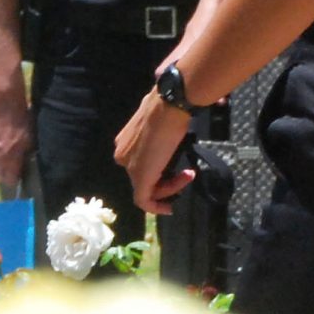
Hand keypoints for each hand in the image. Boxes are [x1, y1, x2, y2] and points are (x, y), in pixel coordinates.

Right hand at [0, 81, 32, 189]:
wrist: (4, 105)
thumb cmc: (21, 121)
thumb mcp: (29, 140)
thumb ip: (23, 155)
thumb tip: (21, 166)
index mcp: (9, 157)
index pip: (9, 179)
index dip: (14, 179)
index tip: (17, 178)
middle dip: (4, 172)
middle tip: (10, 167)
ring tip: (2, 156)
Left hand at [112, 93, 196, 215]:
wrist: (171, 105)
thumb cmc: (171, 108)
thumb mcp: (163, 120)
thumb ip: (161, 129)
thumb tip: (171, 122)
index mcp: (125, 142)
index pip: (140, 162)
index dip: (160, 169)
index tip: (178, 168)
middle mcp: (122, 155)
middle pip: (143, 176)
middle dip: (166, 181)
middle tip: (188, 175)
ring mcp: (130, 166)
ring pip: (146, 188)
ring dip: (170, 188)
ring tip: (190, 175)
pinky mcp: (140, 177)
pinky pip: (144, 200)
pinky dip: (156, 206)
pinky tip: (169, 208)